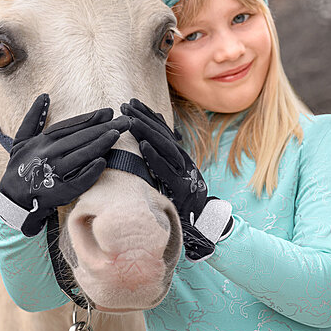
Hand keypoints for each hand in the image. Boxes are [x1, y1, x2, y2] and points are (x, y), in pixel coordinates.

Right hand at [0, 94, 129, 235]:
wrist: (12, 199)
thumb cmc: (20, 167)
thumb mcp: (21, 140)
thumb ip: (33, 118)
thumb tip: (43, 96)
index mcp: (42, 142)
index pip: (70, 127)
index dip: (90, 118)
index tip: (109, 112)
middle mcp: (48, 155)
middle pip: (79, 138)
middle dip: (103, 128)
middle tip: (124, 121)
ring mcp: (53, 174)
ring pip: (80, 156)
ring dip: (99, 145)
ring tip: (116, 135)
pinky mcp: (58, 192)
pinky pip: (77, 181)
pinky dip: (89, 172)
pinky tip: (103, 162)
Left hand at [121, 98, 232, 261]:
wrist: (204, 226)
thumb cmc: (184, 203)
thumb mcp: (174, 178)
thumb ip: (163, 161)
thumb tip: (146, 140)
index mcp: (181, 158)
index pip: (163, 132)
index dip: (148, 116)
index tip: (132, 104)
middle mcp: (185, 163)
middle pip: (163, 136)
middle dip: (144, 118)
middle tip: (126, 105)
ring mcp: (185, 175)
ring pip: (165, 149)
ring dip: (147, 132)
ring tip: (130, 121)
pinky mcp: (182, 190)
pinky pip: (167, 172)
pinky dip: (155, 158)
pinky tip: (142, 147)